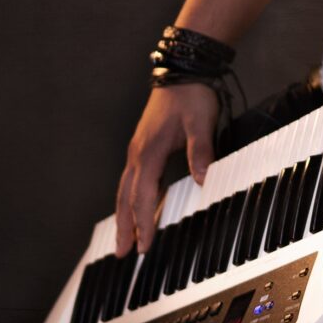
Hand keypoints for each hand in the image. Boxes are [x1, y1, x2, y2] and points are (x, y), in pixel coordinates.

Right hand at [115, 83, 216, 255]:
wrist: (183, 68)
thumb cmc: (192, 95)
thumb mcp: (200, 123)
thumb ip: (200, 152)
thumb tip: (202, 179)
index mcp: (148, 152)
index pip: (141, 197)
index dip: (142, 224)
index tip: (142, 248)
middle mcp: (137, 153)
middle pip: (125, 197)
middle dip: (124, 227)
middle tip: (121, 253)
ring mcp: (138, 149)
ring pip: (125, 189)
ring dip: (124, 214)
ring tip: (124, 238)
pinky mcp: (144, 145)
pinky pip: (133, 179)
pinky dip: (132, 198)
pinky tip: (138, 207)